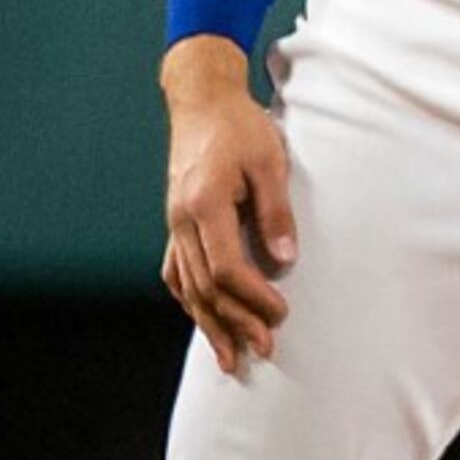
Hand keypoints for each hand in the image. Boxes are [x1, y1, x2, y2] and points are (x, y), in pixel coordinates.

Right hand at [159, 36, 297, 376]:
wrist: (202, 101)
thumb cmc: (240, 127)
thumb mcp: (270, 161)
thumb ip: (276, 210)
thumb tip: (285, 258)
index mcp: (205, 205)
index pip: (225, 268)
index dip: (252, 297)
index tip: (280, 314)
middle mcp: (182, 221)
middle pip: (204, 288)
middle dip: (235, 323)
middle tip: (263, 350)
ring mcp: (174, 224)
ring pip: (187, 287)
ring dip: (210, 324)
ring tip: (230, 358)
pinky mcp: (176, 223)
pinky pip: (178, 272)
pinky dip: (190, 300)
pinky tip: (202, 319)